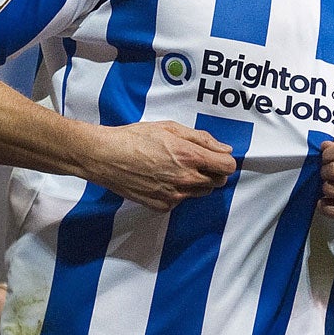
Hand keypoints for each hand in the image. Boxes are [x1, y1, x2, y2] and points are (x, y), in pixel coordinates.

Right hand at [94, 121, 236, 211]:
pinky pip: (182, 201)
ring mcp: (174, 196)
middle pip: (218, 182)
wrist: (106, 157)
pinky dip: (179, 191)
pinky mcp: (163, 206)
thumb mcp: (171, 128)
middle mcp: (185, 179)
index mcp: (189, 156)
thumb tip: (224, 149)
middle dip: (212, 172)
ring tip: (176, 168)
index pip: (227, 167)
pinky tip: (162, 178)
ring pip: (201, 193)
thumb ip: (202, 139)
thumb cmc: (136, 138)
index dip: (225, 161)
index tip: (216, 157)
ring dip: (197, 182)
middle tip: (195, 160)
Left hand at [317, 140, 333, 229]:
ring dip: (325, 187)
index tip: (326, 155)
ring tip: (331, 186)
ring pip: (331, 189)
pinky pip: (332, 210)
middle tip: (327, 172)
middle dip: (325, 170)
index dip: (330, 152)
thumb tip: (326, 146)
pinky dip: (324, 205)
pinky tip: (328, 201)